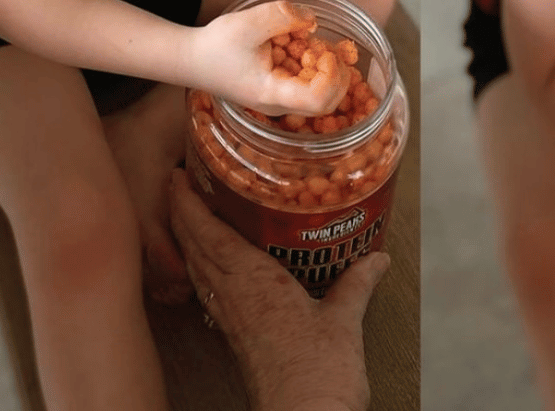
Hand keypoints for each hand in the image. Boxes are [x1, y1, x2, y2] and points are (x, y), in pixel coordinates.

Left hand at [168, 169, 388, 410]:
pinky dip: (205, 271)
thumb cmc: (317, 378)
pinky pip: (211, 294)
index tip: (178, 176)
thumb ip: (357, 283)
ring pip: (199, 271)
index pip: (208, 234)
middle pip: (195, 249)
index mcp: (254, 283)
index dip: (189, 203)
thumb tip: (376, 259)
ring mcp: (232, 322)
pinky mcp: (238, 341)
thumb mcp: (344, 321)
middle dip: (182, 215)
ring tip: (192, 216)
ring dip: (189, 241)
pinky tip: (215, 271)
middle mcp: (235, 299)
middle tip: (179, 185)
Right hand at [193, 1, 350, 114]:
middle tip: (326, 46)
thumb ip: (283, 15)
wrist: (192, 59)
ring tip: (310, 43)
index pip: (319, 101)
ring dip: (325, 67)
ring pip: (321, 93)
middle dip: (337, 72)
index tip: (325, 52)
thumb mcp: (249, 23)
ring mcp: (281, 99)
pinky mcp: (279, 89)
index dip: (332, 76)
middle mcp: (280, 104)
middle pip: (328, 102)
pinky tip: (299, 44)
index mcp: (273, 94)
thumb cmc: (216, 45)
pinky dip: (313, 64)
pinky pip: (307, 83)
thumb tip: (312, 19)